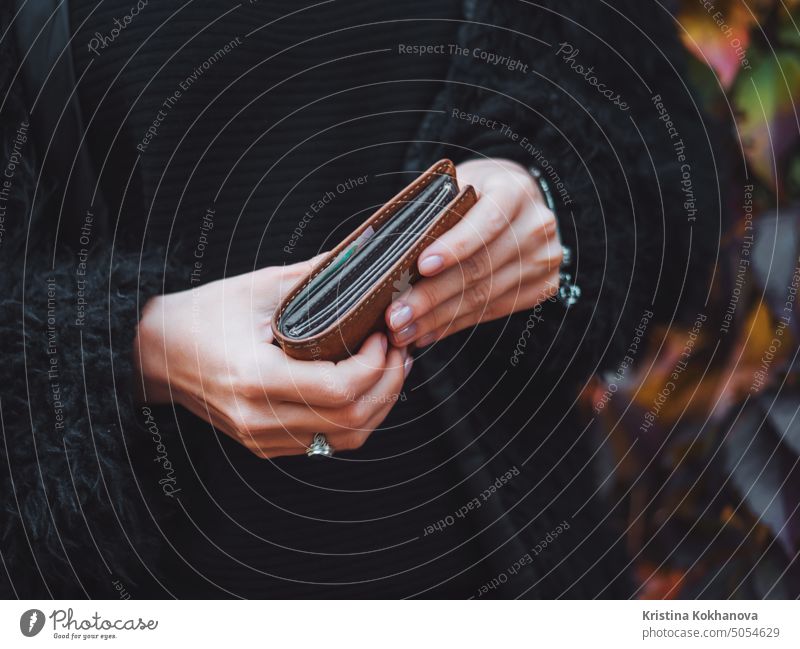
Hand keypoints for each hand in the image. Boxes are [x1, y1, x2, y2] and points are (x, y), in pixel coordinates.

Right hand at [133, 259, 410, 458]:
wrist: (155, 353)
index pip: (338, 389)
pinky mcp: (266, 443)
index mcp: (255, 379)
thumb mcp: (257, 288)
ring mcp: (263, 437)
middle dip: (388, 385)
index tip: (383, 335)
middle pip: (350, 421)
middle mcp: (260, 418)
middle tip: (398, 351)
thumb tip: (360, 257)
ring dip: (378, 406)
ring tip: (389, 369)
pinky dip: (355, 418)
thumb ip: (314, 278)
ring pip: (344, 439)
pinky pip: (326, 442)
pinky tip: (363, 389)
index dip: (374, 365)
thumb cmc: (200, 317)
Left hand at [385, 158, 562, 347]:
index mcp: (515, 191)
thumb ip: (435, 211)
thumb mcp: (457, 186)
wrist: (520, 202)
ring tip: (404, 329)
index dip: (455, 246)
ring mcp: (544, 259)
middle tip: (396, 315)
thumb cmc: (477, 193)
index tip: (422, 265)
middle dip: (432, 296)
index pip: (487, 222)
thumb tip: (392, 254)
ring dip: (438, 318)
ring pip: (484, 297)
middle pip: (479, 268)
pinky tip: (427, 332)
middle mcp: (536, 226)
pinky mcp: (543, 286)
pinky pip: (493, 311)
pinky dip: (455, 324)